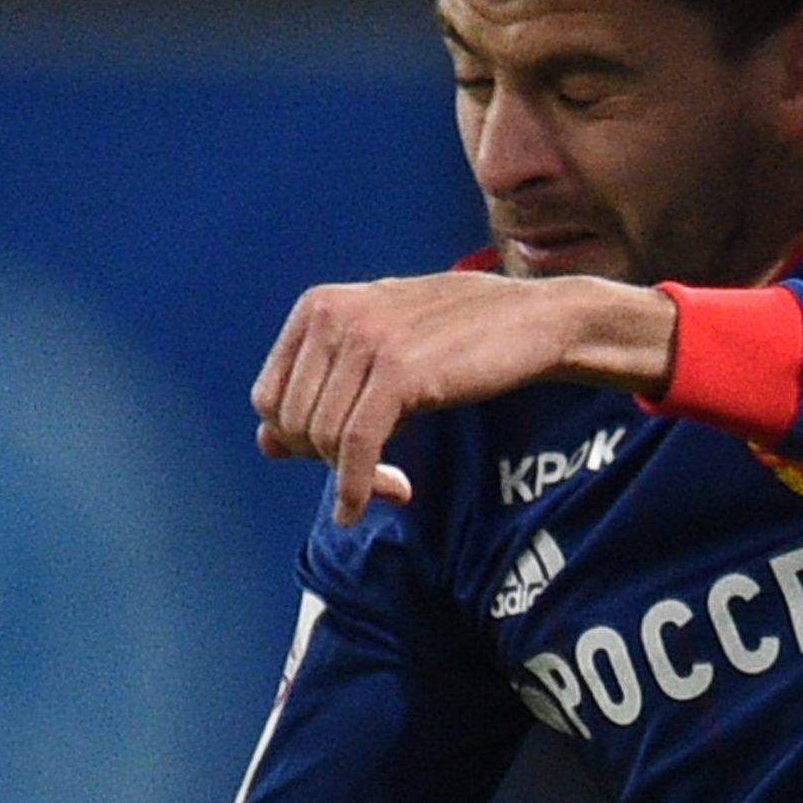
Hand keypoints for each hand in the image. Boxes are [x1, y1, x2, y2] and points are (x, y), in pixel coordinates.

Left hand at [251, 271, 675, 520]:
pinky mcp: (398, 372)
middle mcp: (334, 316)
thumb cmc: (463, 336)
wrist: (536, 320)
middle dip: (324, 463)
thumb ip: (325, 388)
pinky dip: (360, 486)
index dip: (297, 439)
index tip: (338, 457)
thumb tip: (267, 446)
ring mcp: (365, 341)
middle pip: (290, 423)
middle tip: (372, 476)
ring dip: (353, 478)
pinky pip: (356, 448)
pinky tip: (388, 498)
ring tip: (395, 484)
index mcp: (320, 305)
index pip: (268, 397)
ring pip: (321, 439)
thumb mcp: (382, 351)